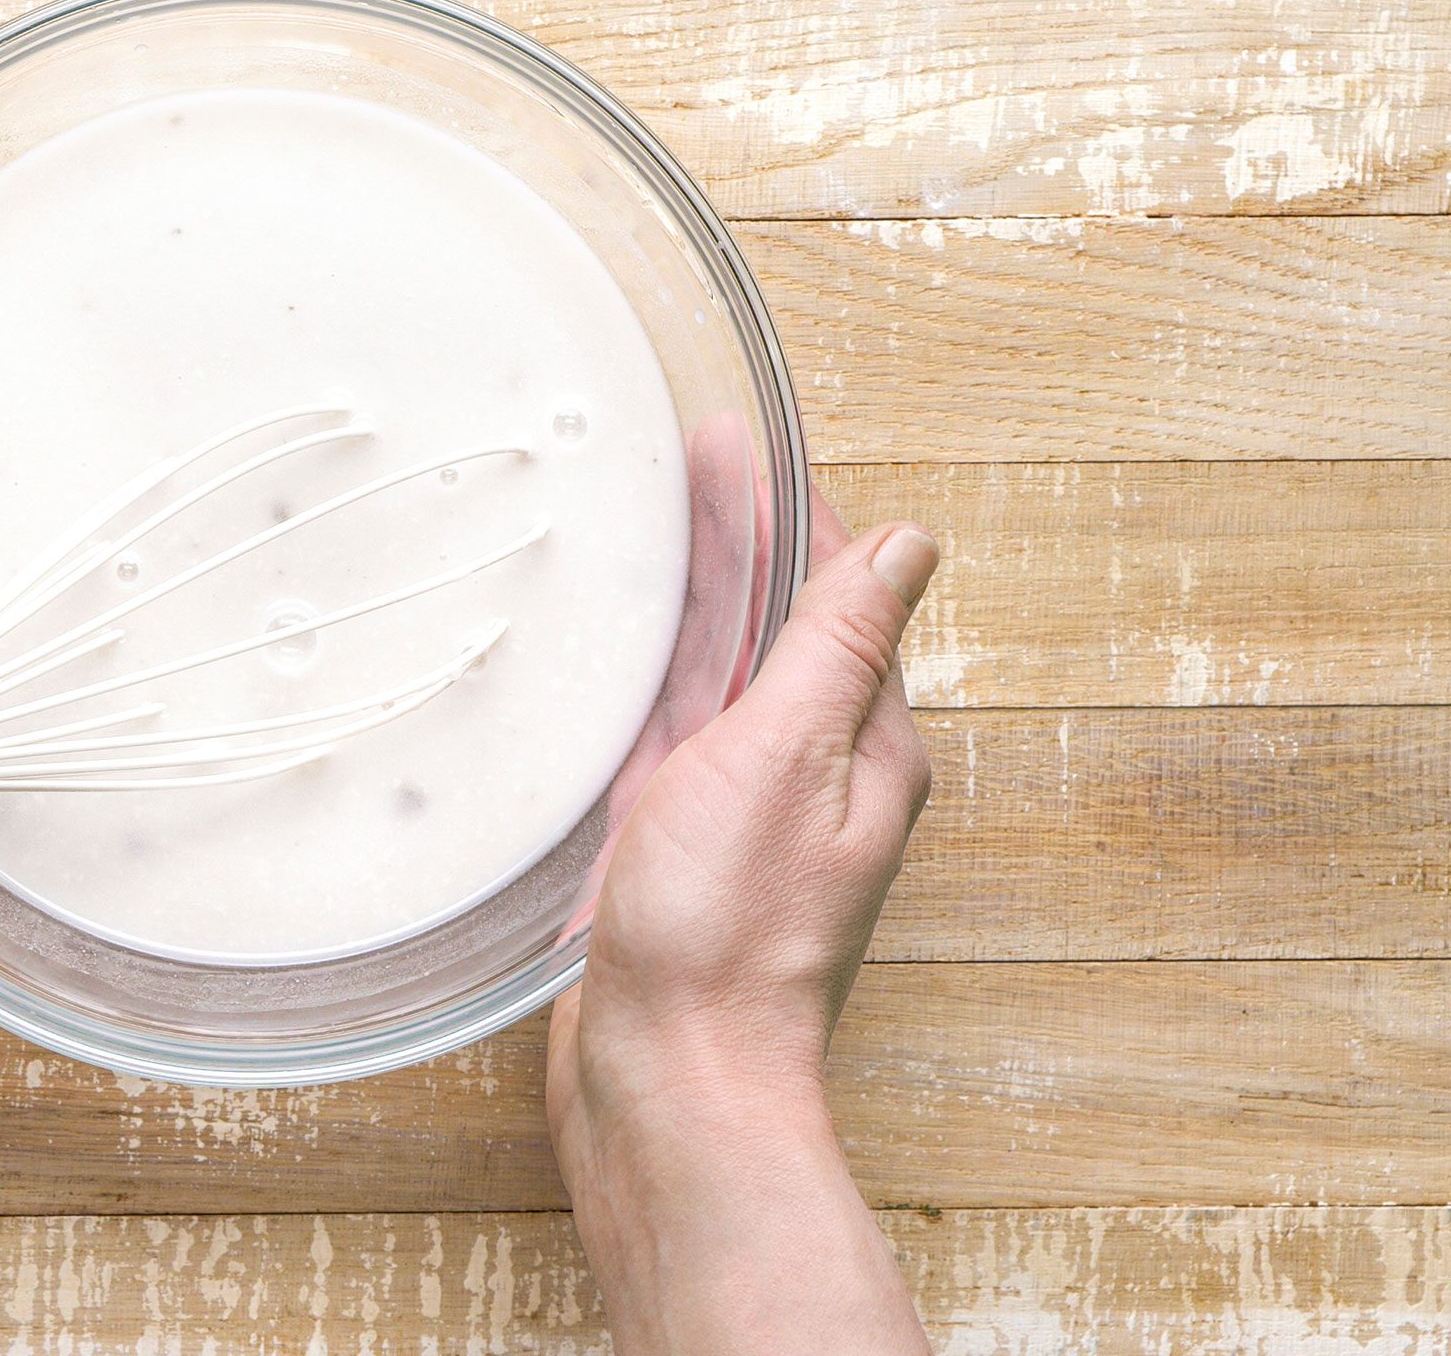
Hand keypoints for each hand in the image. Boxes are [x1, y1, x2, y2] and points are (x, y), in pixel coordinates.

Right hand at [547, 490, 936, 1355]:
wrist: (666, 1078)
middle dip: (734, 536)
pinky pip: (663, 734)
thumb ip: (838, 647)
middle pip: (771, 623)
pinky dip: (644, 676)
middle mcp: (807, 772)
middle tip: (683, 452)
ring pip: (714, 674)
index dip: (790, 509)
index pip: (835, 593)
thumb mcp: (787, 759)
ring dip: (687, 595)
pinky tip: (611, 651)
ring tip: (644, 520)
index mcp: (861, 746)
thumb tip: (910, 545)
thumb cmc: (727, 934)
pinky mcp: (671, 847)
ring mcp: (736, 811)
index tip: (743, 442)